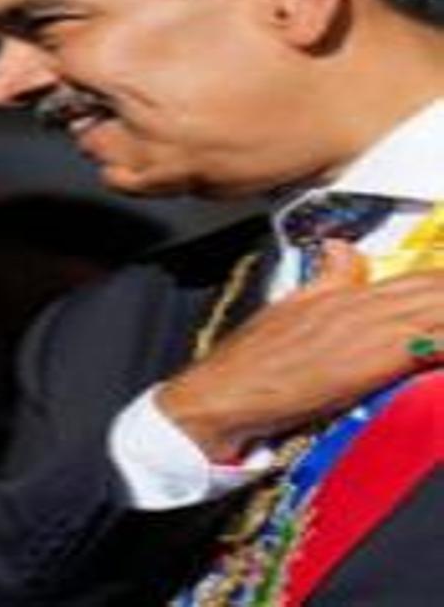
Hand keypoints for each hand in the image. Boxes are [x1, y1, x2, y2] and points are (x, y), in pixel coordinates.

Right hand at [156, 240, 443, 461]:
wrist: (221, 396)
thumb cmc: (250, 363)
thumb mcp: (288, 308)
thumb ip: (328, 279)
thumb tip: (348, 248)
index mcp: (344, 292)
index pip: (421, 277)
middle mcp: (360, 306)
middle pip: (437, 288)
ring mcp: (365, 331)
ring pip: (436, 308)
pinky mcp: (368, 361)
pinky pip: (428, 341)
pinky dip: (443, 337)